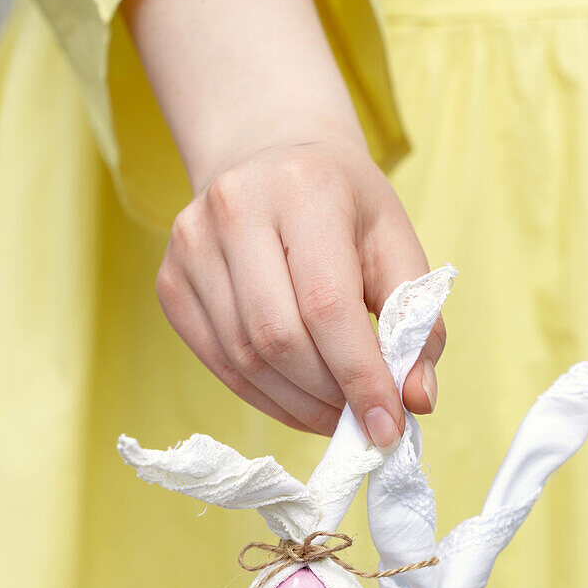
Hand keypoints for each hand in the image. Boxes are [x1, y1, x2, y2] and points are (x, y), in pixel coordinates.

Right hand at [124, 0, 443, 443]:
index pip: (327, 305)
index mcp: (304, 191)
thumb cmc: (344, 208)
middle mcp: (235, 209)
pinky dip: (264, 397)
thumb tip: (416, 400)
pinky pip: (218, 362)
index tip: (388, 428)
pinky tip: (298, 400)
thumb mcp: (395, 244)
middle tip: (361, 422)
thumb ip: (417, 321)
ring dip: (297, 406)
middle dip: (328, 396)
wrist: (270, 159)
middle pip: (279, 338)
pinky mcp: (170, 282)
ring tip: (334, 414)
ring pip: (245, 359)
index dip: (360, 378)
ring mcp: (191, 246)